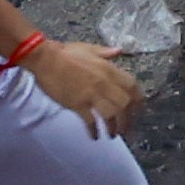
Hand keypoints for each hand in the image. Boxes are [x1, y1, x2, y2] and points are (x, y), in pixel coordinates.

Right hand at [28, 37, 144, 137]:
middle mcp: (104, 83)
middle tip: (126, 128)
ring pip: (111, 115)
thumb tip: (119, 51)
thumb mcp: (90, 48)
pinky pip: (90, 121)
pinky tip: (94, 136)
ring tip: (113, 135)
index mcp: (109, 69)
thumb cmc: (66, 53)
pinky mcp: (77, 104)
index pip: (131, 86)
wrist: (46, 59)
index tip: (138, 109)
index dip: (138, 99)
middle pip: (124, 104)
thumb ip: (106, 52)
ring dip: (114, 127)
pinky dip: (94, 130)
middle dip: (128, 118)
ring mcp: (91, 94)